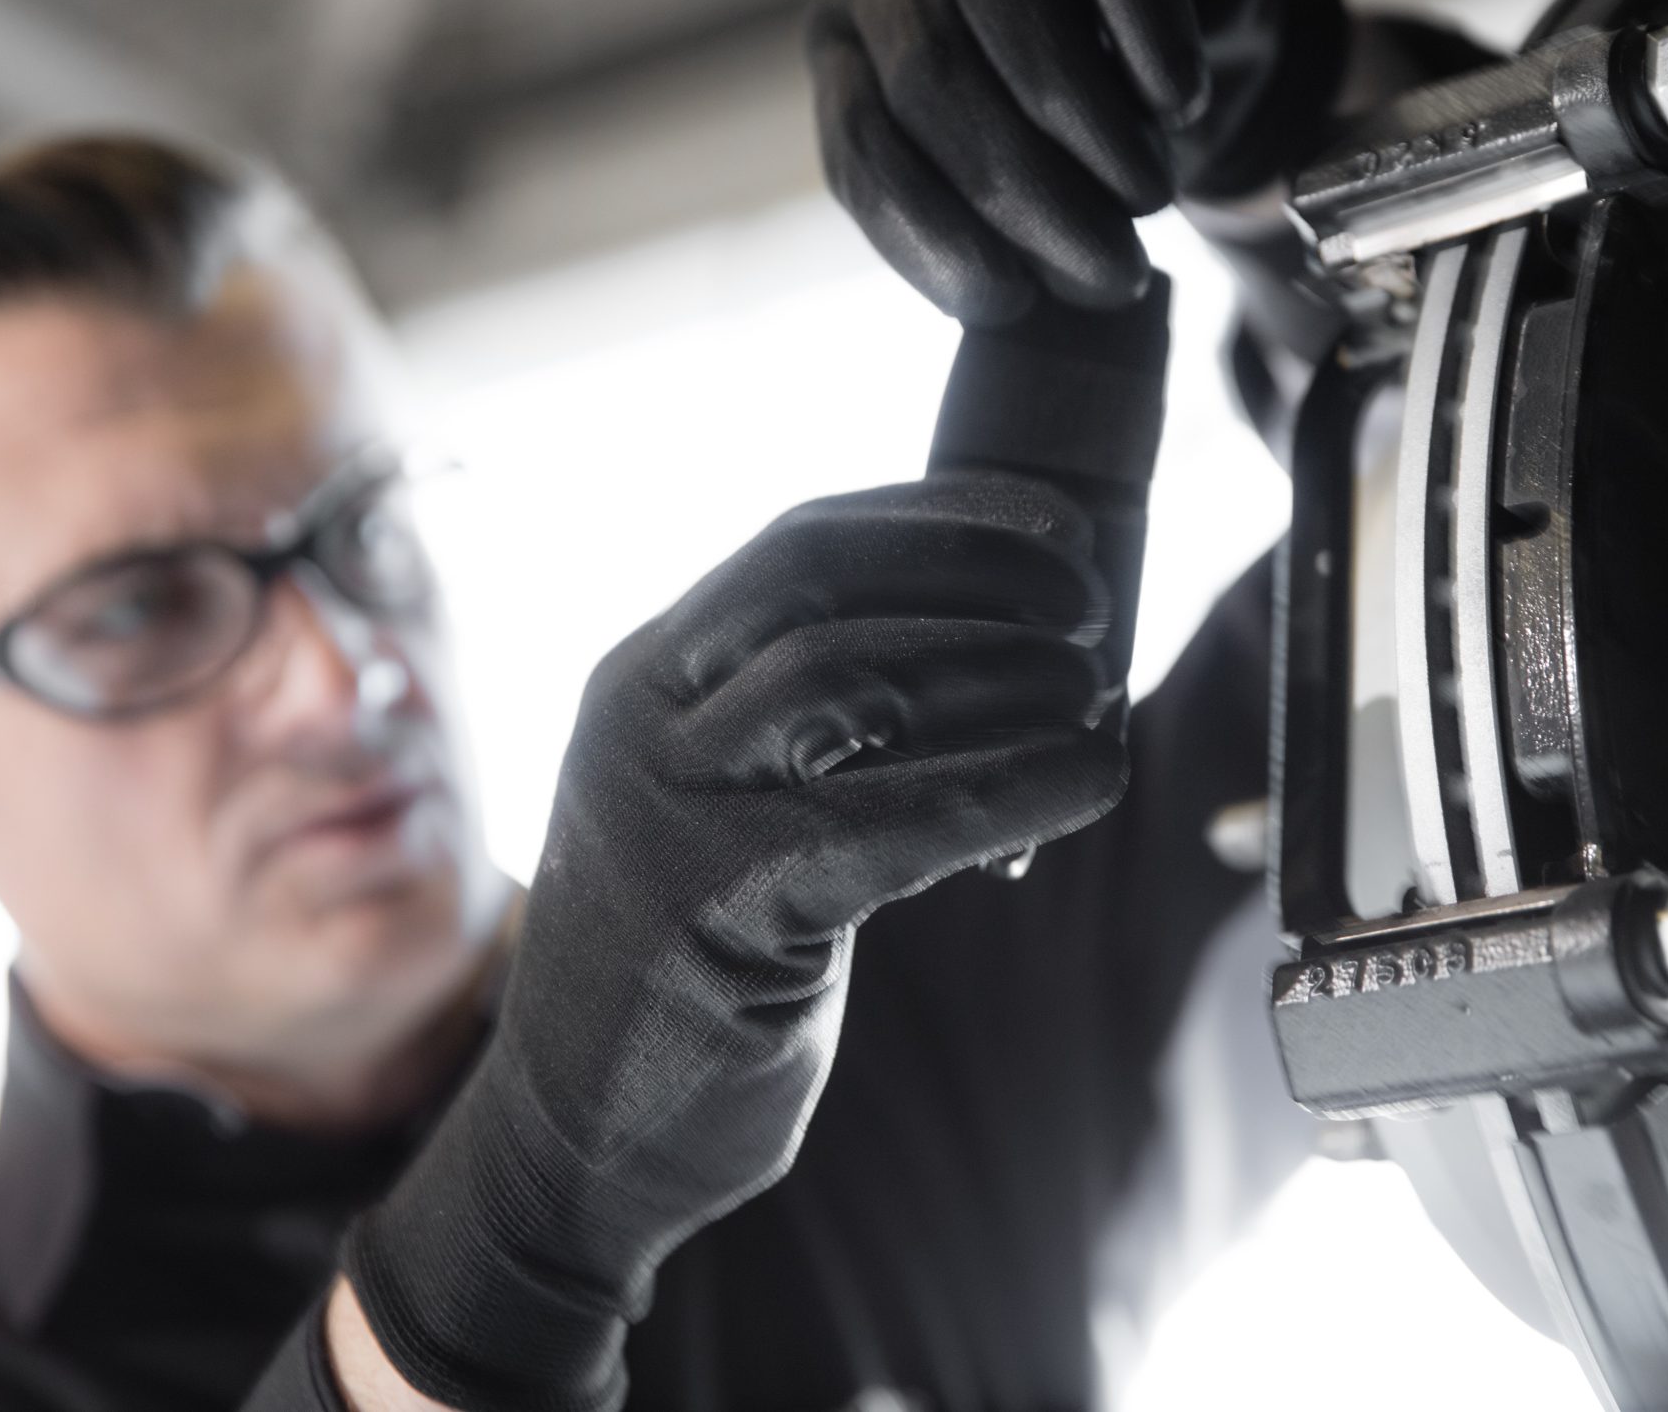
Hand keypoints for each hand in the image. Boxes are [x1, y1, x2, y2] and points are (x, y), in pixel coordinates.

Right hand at [338, 474, 1128, 1411]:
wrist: (574, 1145)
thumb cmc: (680, 974)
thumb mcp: (715, 813)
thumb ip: (802, 733)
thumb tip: (986, 652)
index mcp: (642, 683)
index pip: (797, 545)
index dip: (939, 523)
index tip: (1051, 530)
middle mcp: (642, 726)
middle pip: (822, 587)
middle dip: (976, 577)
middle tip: (1088, 609)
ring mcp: (669, 814)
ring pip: (852, 684)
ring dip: (1002, 675)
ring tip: (1093, 696)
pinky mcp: (720, 911)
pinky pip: (896, 819)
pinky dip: (1013, 787)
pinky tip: (1087, 781)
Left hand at [809, 0, 1349, 324]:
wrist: (1202, 47)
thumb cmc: (1089, 144)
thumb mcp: (1022, 196)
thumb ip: (986, 234)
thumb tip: (1005, 310)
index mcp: (851, 58)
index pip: (862, 150)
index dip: (929, 236)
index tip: (1011, 308)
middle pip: (932, 75)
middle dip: (1023, 193)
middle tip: (1107, 273)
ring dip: (1079, 119)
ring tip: (1145, 198)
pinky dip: (1143, 31)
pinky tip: (1177, 102)